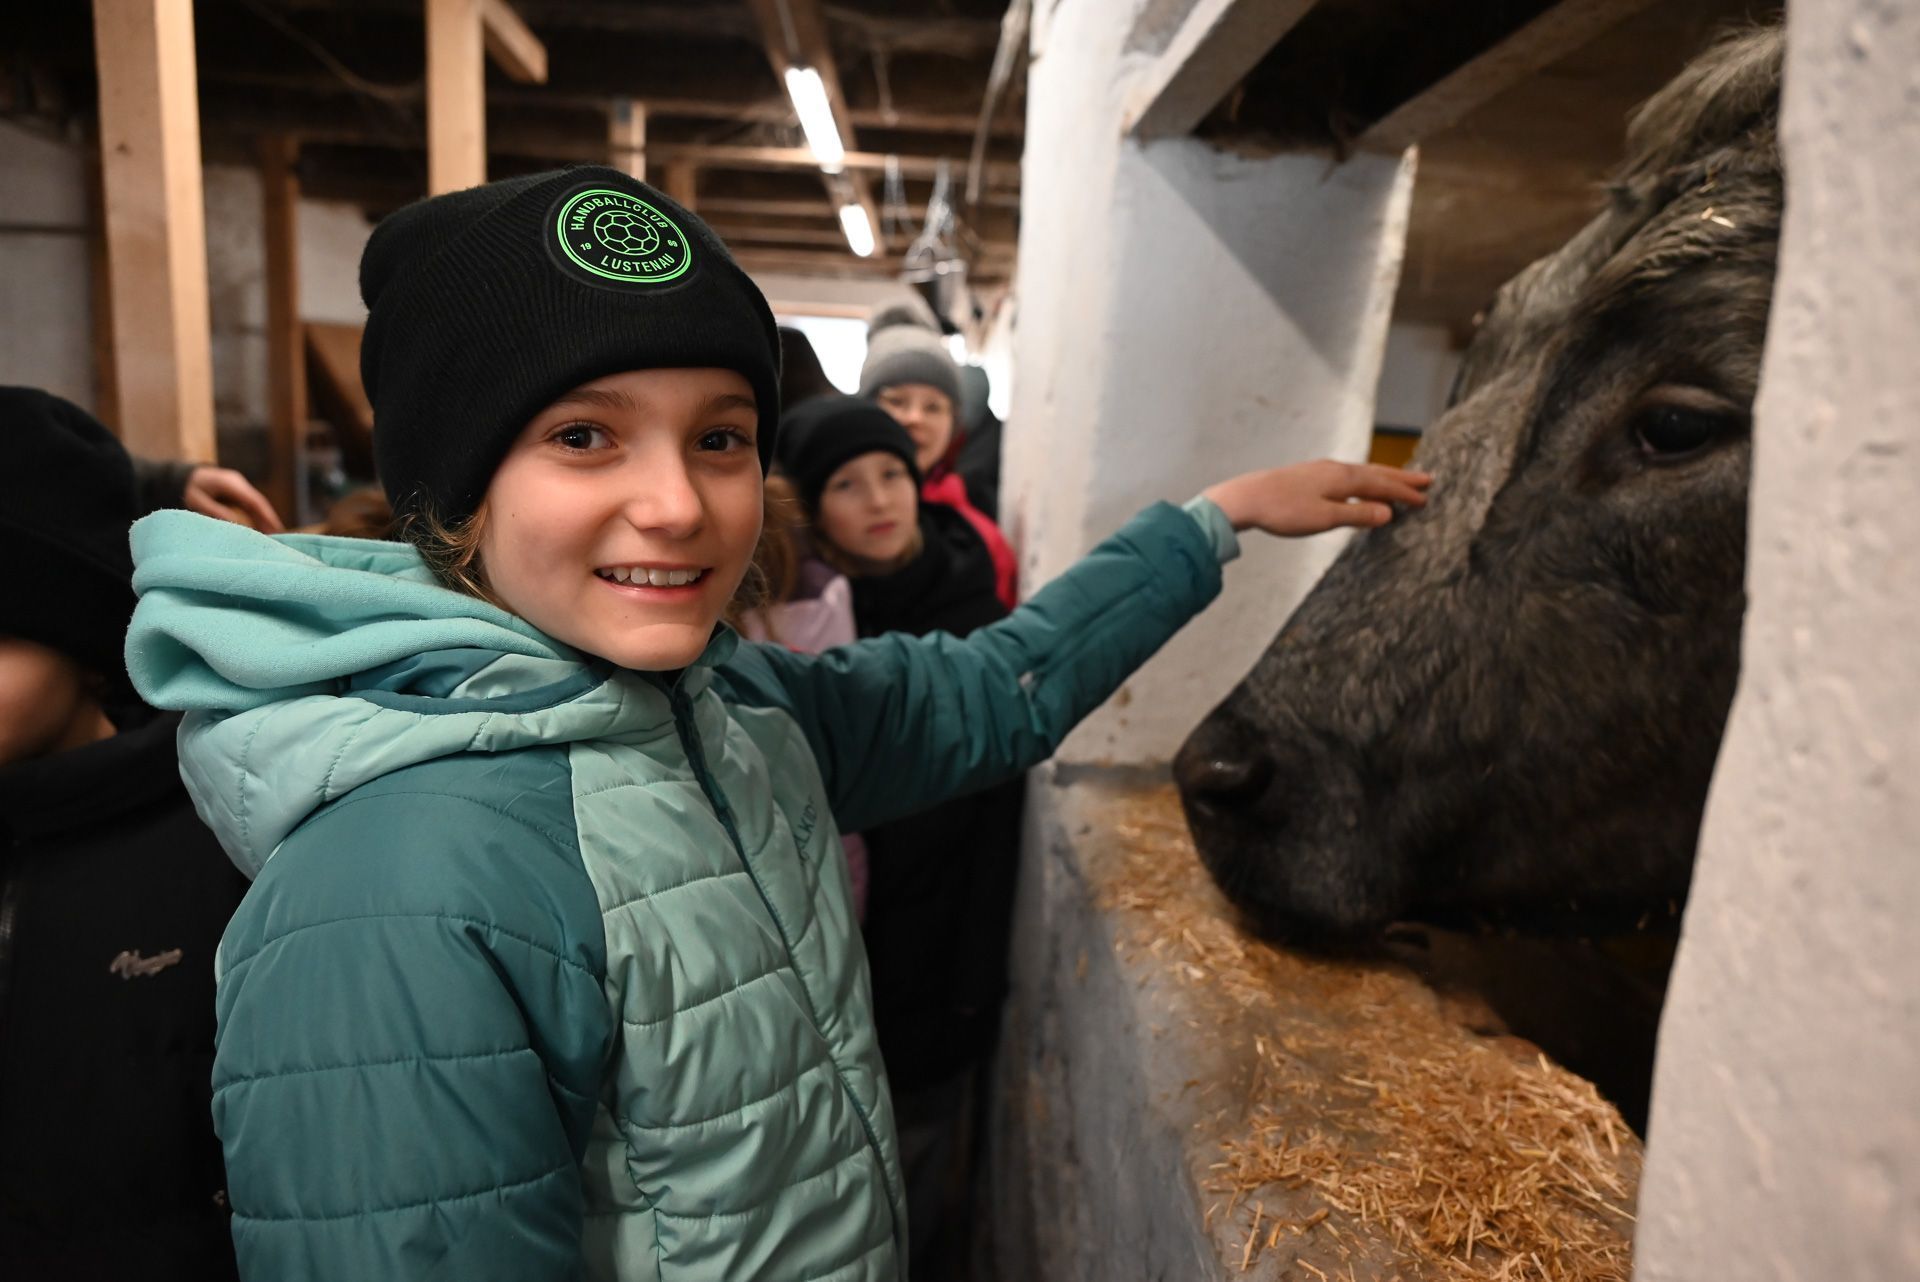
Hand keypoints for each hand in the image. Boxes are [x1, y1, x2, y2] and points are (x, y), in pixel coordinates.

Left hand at [183, 466, 285, 532]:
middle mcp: (238, 483)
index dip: (267, 515)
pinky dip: (256, 518)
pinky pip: (250, 506)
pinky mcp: (237, 493)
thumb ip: (215, 511)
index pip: (254, 500)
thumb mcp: (197, 500)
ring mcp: (239, 488)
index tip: (276, 528)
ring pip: (256, 505)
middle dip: (269, 520)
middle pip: (259, 503)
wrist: (183, 476)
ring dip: (264, 520)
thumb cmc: (188, 488)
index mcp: (230, 483)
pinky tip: (261, 530)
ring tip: (273, 537)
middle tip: (280, 537)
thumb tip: (236, 525)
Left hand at [1202, 459, 1431, 536]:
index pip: (1382, 484)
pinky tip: (1358, 487)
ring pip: (1361, 473)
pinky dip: (1363, 480)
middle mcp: (1335, 469)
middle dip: (1401, 478)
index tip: (1425, 497)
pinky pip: (1347, 476)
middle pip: (1376, 473)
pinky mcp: (1309, 476)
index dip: (1404, 492)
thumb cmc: (1283, 510)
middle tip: (1425, 480)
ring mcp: (1321, 471)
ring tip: (1399, 481)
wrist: (1246, 498)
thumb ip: (1357, 515)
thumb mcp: (1325, 518)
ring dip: (1383, 478)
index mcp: (1343, 478)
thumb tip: (1387, 513)